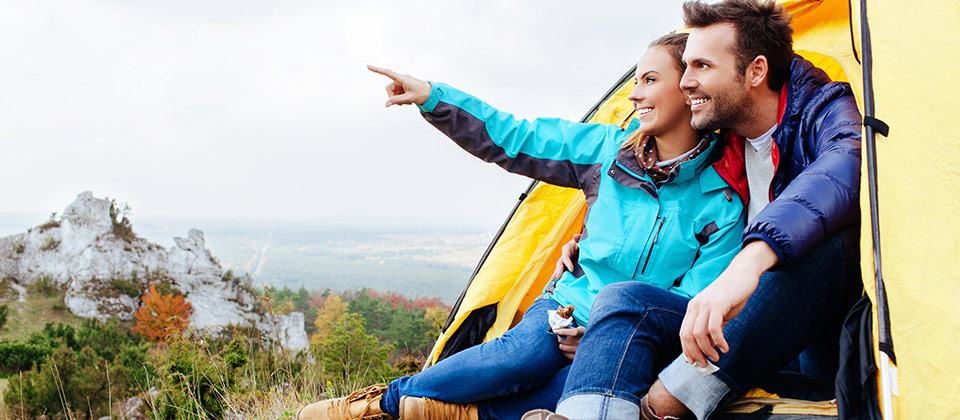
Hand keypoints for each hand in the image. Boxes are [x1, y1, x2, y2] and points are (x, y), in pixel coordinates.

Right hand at [367, 65, 431, 106]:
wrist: (432, 94)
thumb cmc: (422, 94)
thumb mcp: (409, 99)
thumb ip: (397, 101)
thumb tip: (386, 104)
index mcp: (402, 79)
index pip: (387, 73)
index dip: (377, 70)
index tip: (368, 66)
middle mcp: (401, 79)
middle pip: (389, 88)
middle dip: (392, 97)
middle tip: (400, 105)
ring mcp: (403, 83)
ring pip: (393, 91)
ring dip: (397, 98)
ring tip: (407, 103)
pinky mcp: (405, 86)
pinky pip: (398, 92)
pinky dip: (400, 98)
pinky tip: (408, 102)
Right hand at [550, 234, 581, 280]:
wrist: (588, 248)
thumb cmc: (585, 242)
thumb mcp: (583, 239)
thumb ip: (580, 238)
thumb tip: (575, 236)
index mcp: (567, 249)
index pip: (565, 256)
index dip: (567, 263)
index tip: (572, 269)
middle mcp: (564, 256)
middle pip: (560, 263)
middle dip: (558, 270)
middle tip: (558, 277)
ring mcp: (566, 262)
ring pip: (559, 268)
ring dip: (556, 274)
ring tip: (553, 281)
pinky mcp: (567, 267)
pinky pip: (562, 272)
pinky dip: (559, 276)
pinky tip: (555, 283)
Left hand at [555, 326, 585, 359]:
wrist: (592, 345)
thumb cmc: (583, 335)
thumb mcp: (579, 329)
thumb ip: (569, 328)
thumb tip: (557, 328)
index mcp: (583, 333)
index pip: (573, 332)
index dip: (562, 331)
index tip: (555, 330)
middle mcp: (582, 342)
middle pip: (562, 340)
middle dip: (560, 337)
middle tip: (561, 337)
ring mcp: (579, 350)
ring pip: (561, 347)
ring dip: (561, 344)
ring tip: (565, 343)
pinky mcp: (576, 357)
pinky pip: (564, 354)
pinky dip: (564, 350)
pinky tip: (567, 348)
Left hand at [678, 241, 777, 366]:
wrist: (742, 273)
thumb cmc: (732, 294)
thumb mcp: (719, 313)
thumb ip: (712, 328)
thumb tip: (709, 347)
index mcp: (693, 308)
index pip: (683, 333)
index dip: (687, 350)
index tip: (694, 362)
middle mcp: (695, 306)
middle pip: (688, 336)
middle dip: (695, 354)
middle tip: (706, 364)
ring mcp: (705, 304)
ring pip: (698, 334)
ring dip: (707, 350)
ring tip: (717, 358)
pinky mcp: (718, 304)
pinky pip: (713, 328)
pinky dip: (719, 342)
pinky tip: (725, 347)